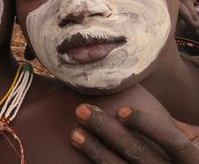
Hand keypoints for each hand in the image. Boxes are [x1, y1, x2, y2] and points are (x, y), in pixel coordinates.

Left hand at [71, 104, 198, 163]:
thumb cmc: (186, 157)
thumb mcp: (195, 143)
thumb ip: (180, 130)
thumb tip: (151, 104)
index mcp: (193, 160)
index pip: (173, 142)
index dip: (147, 125)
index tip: (120, 110)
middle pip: (138, 155)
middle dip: (107, 131)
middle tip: (81, 110)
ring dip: (95, 151)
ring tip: (74, 133)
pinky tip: (80, 154)